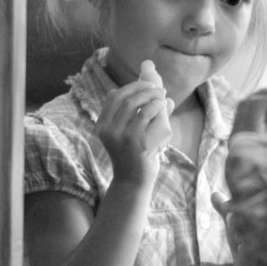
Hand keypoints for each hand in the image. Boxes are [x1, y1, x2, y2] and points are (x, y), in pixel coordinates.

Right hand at [97, 62, 172, 183]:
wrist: (134, 181)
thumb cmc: (137, 155)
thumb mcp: (136, 132)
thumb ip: (145, 112)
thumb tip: (161, 90)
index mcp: (102, 125)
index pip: (113, 96)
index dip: (131, 87)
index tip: (147, 84)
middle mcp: (106, 128)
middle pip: (122, 96)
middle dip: (142, 87)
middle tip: (158, 88)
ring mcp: (118, 134)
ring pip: (133, 103)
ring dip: (151, 94)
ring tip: (163, 95)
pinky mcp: (132, 140)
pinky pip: (144, 114)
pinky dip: (155, 105)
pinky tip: (163, 104)